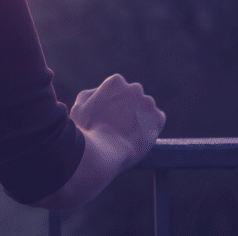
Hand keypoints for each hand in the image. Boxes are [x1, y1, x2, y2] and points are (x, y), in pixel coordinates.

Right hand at [30, 73, 165, 208]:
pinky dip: (151, 126)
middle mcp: (135, 88)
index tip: (107, 114)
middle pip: (132, 96)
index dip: (111, 102)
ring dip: (139, 116)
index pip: (117, 87)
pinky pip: (157, 119)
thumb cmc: (87, 131)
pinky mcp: (158, 120)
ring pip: (145, 107)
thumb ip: (92, 94)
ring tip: (127, 132)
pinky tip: (138, 135)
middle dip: (127, 106)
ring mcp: (148, 104)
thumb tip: (101, 94)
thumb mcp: (79, 107)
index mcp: (115, 82)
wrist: (103, 154)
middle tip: (117, 124)